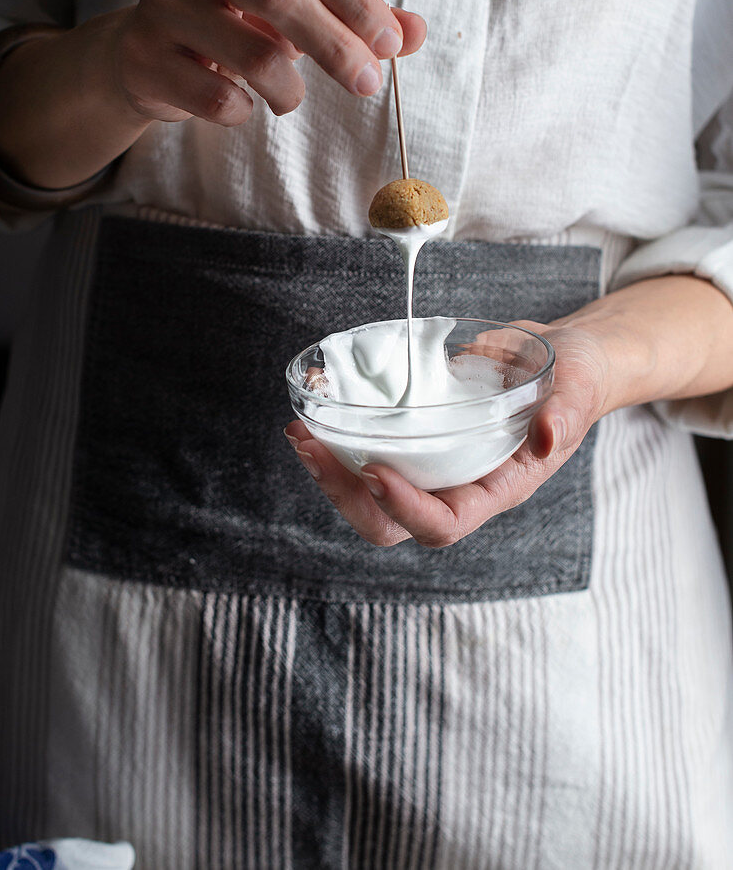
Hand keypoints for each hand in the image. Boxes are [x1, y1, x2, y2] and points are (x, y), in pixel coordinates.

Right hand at [112, 0, 425, 124]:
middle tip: (368, 84)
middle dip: (337, 46)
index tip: (390, 45)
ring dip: (290, 88)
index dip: (357, 2)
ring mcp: (159, 2)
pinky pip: (216, 96)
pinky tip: (245, 104)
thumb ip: (352, 15)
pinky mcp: (142, 56)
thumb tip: (417, 32)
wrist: (145, 54)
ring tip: (290, 98)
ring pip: (252, 52)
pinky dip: (246, 110)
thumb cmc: (232, 23)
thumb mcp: (292, 8)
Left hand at [284, 319, 610, 546]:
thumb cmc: (576, 379)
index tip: (372, 470)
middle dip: (345, 493)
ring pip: (369, 492)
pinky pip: (371, 449)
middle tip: (310, 447)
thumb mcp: (579, 388)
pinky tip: (316, 410)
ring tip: (300, 432)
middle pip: (391, 521)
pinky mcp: (417, 434)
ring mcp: (434, 462)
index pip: (444, 522)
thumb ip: (566, 411)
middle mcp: (459, 485)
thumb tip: (545, 436)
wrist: (564, 358)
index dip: (405, 507)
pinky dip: (339, 437)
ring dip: (330, 468)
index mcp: (497, 488)